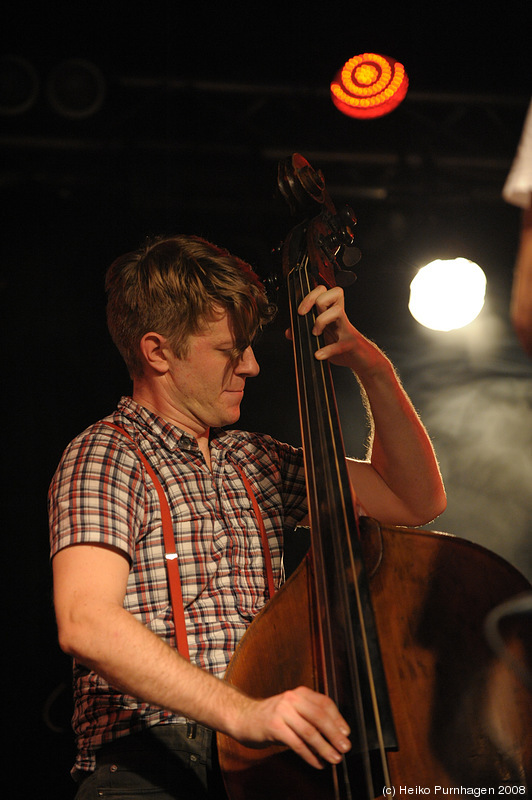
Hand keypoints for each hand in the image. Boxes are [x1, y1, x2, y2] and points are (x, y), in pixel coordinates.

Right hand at [231, 685, 350, 769]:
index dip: (338, 719)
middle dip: (335, 734)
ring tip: (334, 758)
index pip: (325, 703)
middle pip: (320, 717)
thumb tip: (335, 734)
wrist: (243, 717)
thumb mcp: (292, 709)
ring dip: (325, 747)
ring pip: (310, 731)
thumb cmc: (272, 716)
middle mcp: (292, 699)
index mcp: (300, 693)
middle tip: (345, 747)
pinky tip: (317, 763)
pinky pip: (297, 744)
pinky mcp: (274, 727)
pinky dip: (310, 755)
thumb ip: (310, 717)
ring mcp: (282, 711)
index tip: (346, 733)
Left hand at [290, 284, 386, 376]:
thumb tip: (289, 331)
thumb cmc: (342, 345)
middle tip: (305, 315)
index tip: (300, 311)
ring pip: (338, 311)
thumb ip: (304, 333)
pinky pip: (340, 344)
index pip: (324, 291)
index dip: (310, 295)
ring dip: (321, 320)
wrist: (360, 359)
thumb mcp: (320, 338)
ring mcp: (346, 328)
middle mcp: (340, 317)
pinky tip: (319, 355)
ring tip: (315, 333)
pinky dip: (327, 350)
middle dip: (315, 300)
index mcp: (332, 312)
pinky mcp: (350, 343)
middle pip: (334, 292)